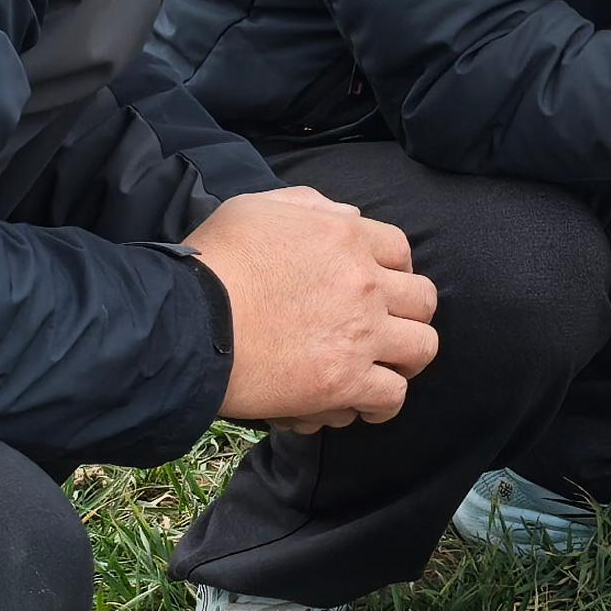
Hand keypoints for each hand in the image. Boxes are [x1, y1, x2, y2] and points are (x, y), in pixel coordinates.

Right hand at [188, 187, 441, 428]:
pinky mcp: (345, 381)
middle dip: (408, 315)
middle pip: (423, 299)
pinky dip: (381, 403)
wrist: (187, 322)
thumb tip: (348, 216)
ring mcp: (361, 334)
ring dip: (404, 360)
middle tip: (385, 330)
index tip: (378, 288)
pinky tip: (362, 406)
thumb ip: (307, 205)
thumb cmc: (212, 263)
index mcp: (345, 236)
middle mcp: (364, 283)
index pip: (400, 250)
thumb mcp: (256, 208)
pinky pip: (392, 396)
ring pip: (422, 349)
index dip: (393, 271)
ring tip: (381, 370)